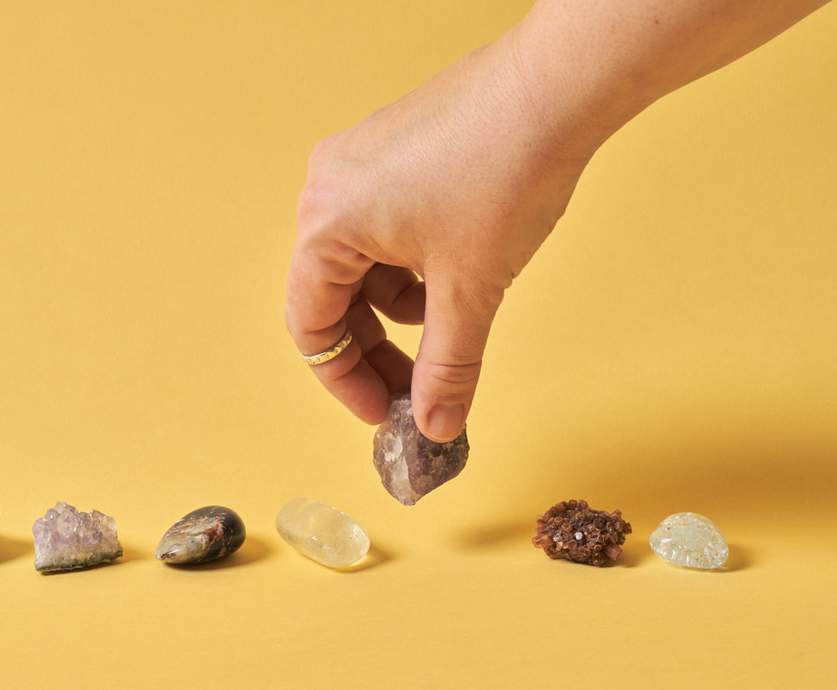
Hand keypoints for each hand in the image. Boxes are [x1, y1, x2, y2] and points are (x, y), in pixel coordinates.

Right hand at [285, 39, 590, 441]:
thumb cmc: (505, 172)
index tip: (384, 412)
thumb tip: (435, 425)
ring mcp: (356, 163)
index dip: (345, 380)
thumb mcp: (470, 290)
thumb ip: (447, 368)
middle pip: (332, 296)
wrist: (556, 87)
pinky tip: (456, 269)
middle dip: (377, 348)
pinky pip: (382, 226)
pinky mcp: (389, 149)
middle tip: (417, 389)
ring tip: (453, 320)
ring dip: (400, 308)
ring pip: (361, 263)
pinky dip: (411, 264)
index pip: (311, 327)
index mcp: (326, 225)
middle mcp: (327, 189)